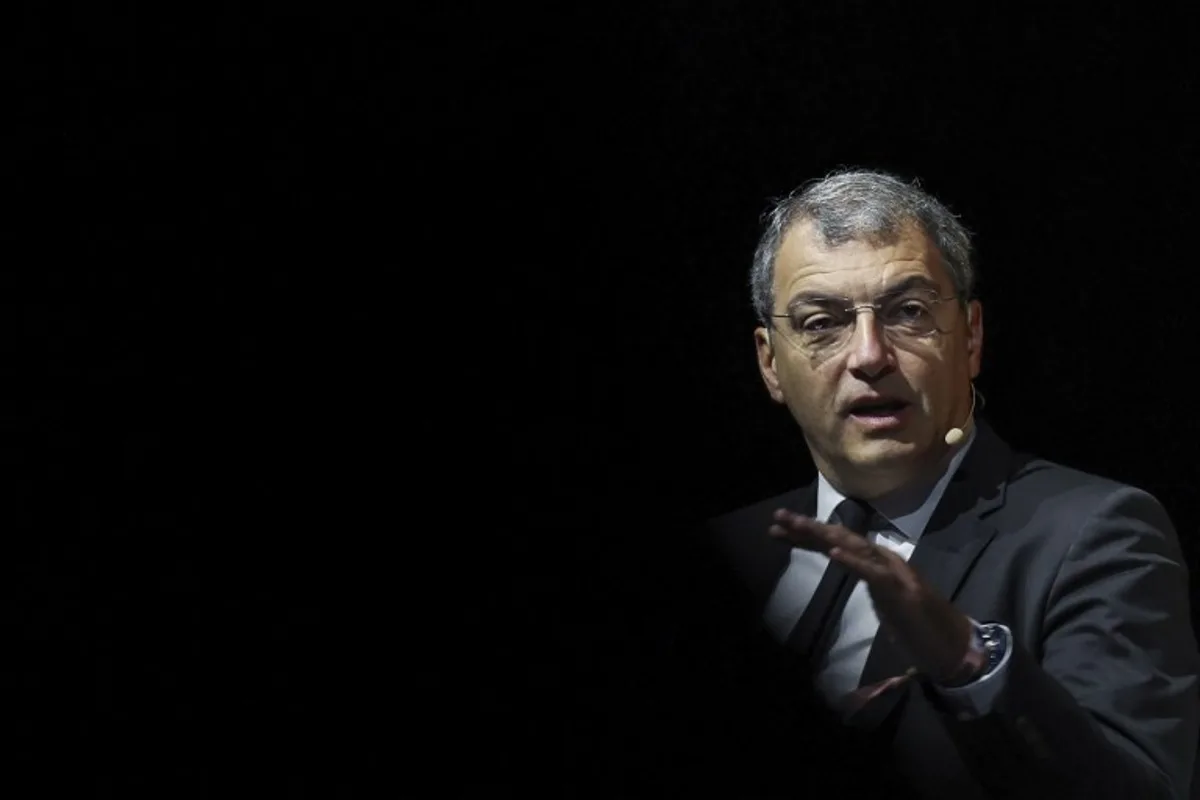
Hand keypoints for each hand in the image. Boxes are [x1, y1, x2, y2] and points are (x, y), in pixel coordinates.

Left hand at [769, 509, 974, 683]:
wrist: (951, 644)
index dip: (806, 536)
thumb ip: (865, 578)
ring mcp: (893, 573)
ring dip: (824, 535)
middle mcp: (883, 560)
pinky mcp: (900, 590)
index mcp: (876, 563)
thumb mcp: (881, 598)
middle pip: (840, 537)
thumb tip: (843, 563)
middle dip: (807, 527)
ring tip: (797, 525)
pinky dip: (853, 560)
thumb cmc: (917, 625)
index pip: (836, 543)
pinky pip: (872, 572)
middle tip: (777, 517)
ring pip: (854, 546)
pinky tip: (833, 552)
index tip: (777, 530)